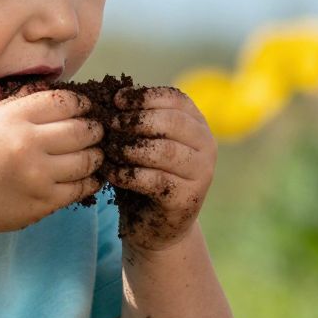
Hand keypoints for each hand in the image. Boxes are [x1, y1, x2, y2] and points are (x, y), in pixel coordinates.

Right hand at [0, 89, 103, 238]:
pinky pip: (81, 187)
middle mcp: (28, 144)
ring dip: (96, 154)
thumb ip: (19, 103)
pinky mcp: (44, 201)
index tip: (84, 107)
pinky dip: (91, 180)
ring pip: (88, 159)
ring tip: (94, 152)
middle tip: (95, 130)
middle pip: (82, 129)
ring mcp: (38, 175)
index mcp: (13, 119)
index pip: (64, 102)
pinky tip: (89, 176)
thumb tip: (52, 89)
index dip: (81, 103)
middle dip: (94, 128)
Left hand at [110, 86, 214, 250]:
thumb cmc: (147, 176)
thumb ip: (137, 120)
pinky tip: (112, 173)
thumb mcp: (145, 142)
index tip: (117, 101)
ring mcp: (202, 173)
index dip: (145, 97)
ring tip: (110, 150)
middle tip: (110, 125)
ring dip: (131, 148)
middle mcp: (207, 146)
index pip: (176, 99)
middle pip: (172, 122)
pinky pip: (155, 180)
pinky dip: (128, 174)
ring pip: (165, 151)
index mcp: (198, 125)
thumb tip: (111, 93)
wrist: (158, 225)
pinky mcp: (188, 198)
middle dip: (137, 121)